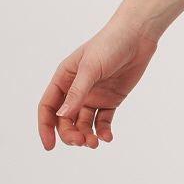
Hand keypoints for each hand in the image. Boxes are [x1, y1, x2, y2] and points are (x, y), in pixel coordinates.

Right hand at [37, 16, 160, 149]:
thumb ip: (77, 92)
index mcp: (64, 78)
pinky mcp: (110, 100)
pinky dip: (103, 131)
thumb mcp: (90, 68)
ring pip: (83, 123)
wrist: (137, 37)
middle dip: (70, 134)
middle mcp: (76, 89)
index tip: (49, 146)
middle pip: (65, 120)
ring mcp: (93, 96)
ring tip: (95, 143)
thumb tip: (62, 116)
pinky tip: (107, 137)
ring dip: (86, 135)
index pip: (48, 107)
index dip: (46, 127)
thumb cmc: (109, 45)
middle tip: (82, 142)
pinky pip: (102, 121)